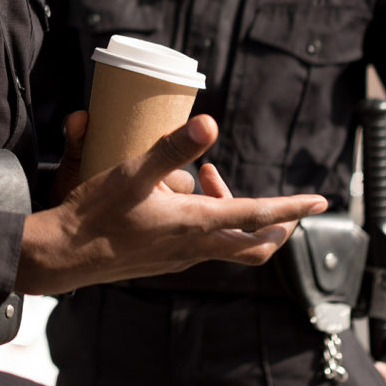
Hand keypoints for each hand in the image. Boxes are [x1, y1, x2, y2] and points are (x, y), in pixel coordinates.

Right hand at [15, 114, 326, 295]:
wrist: (64, 255)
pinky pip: (204, 247)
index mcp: (195, 225)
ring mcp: (180, 259)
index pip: (258, 217)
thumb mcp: (133, 172)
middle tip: (280, 200)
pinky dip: (211, 224)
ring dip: (236, 216)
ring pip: (230, 247)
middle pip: (256, 246)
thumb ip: (172, 147)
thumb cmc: (96, 214)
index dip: (292, 207)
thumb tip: (210, 123)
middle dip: (276, 223)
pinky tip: (183, 200)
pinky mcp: (164, 262)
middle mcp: (194, 248)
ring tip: (207, 177)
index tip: (320, 201)